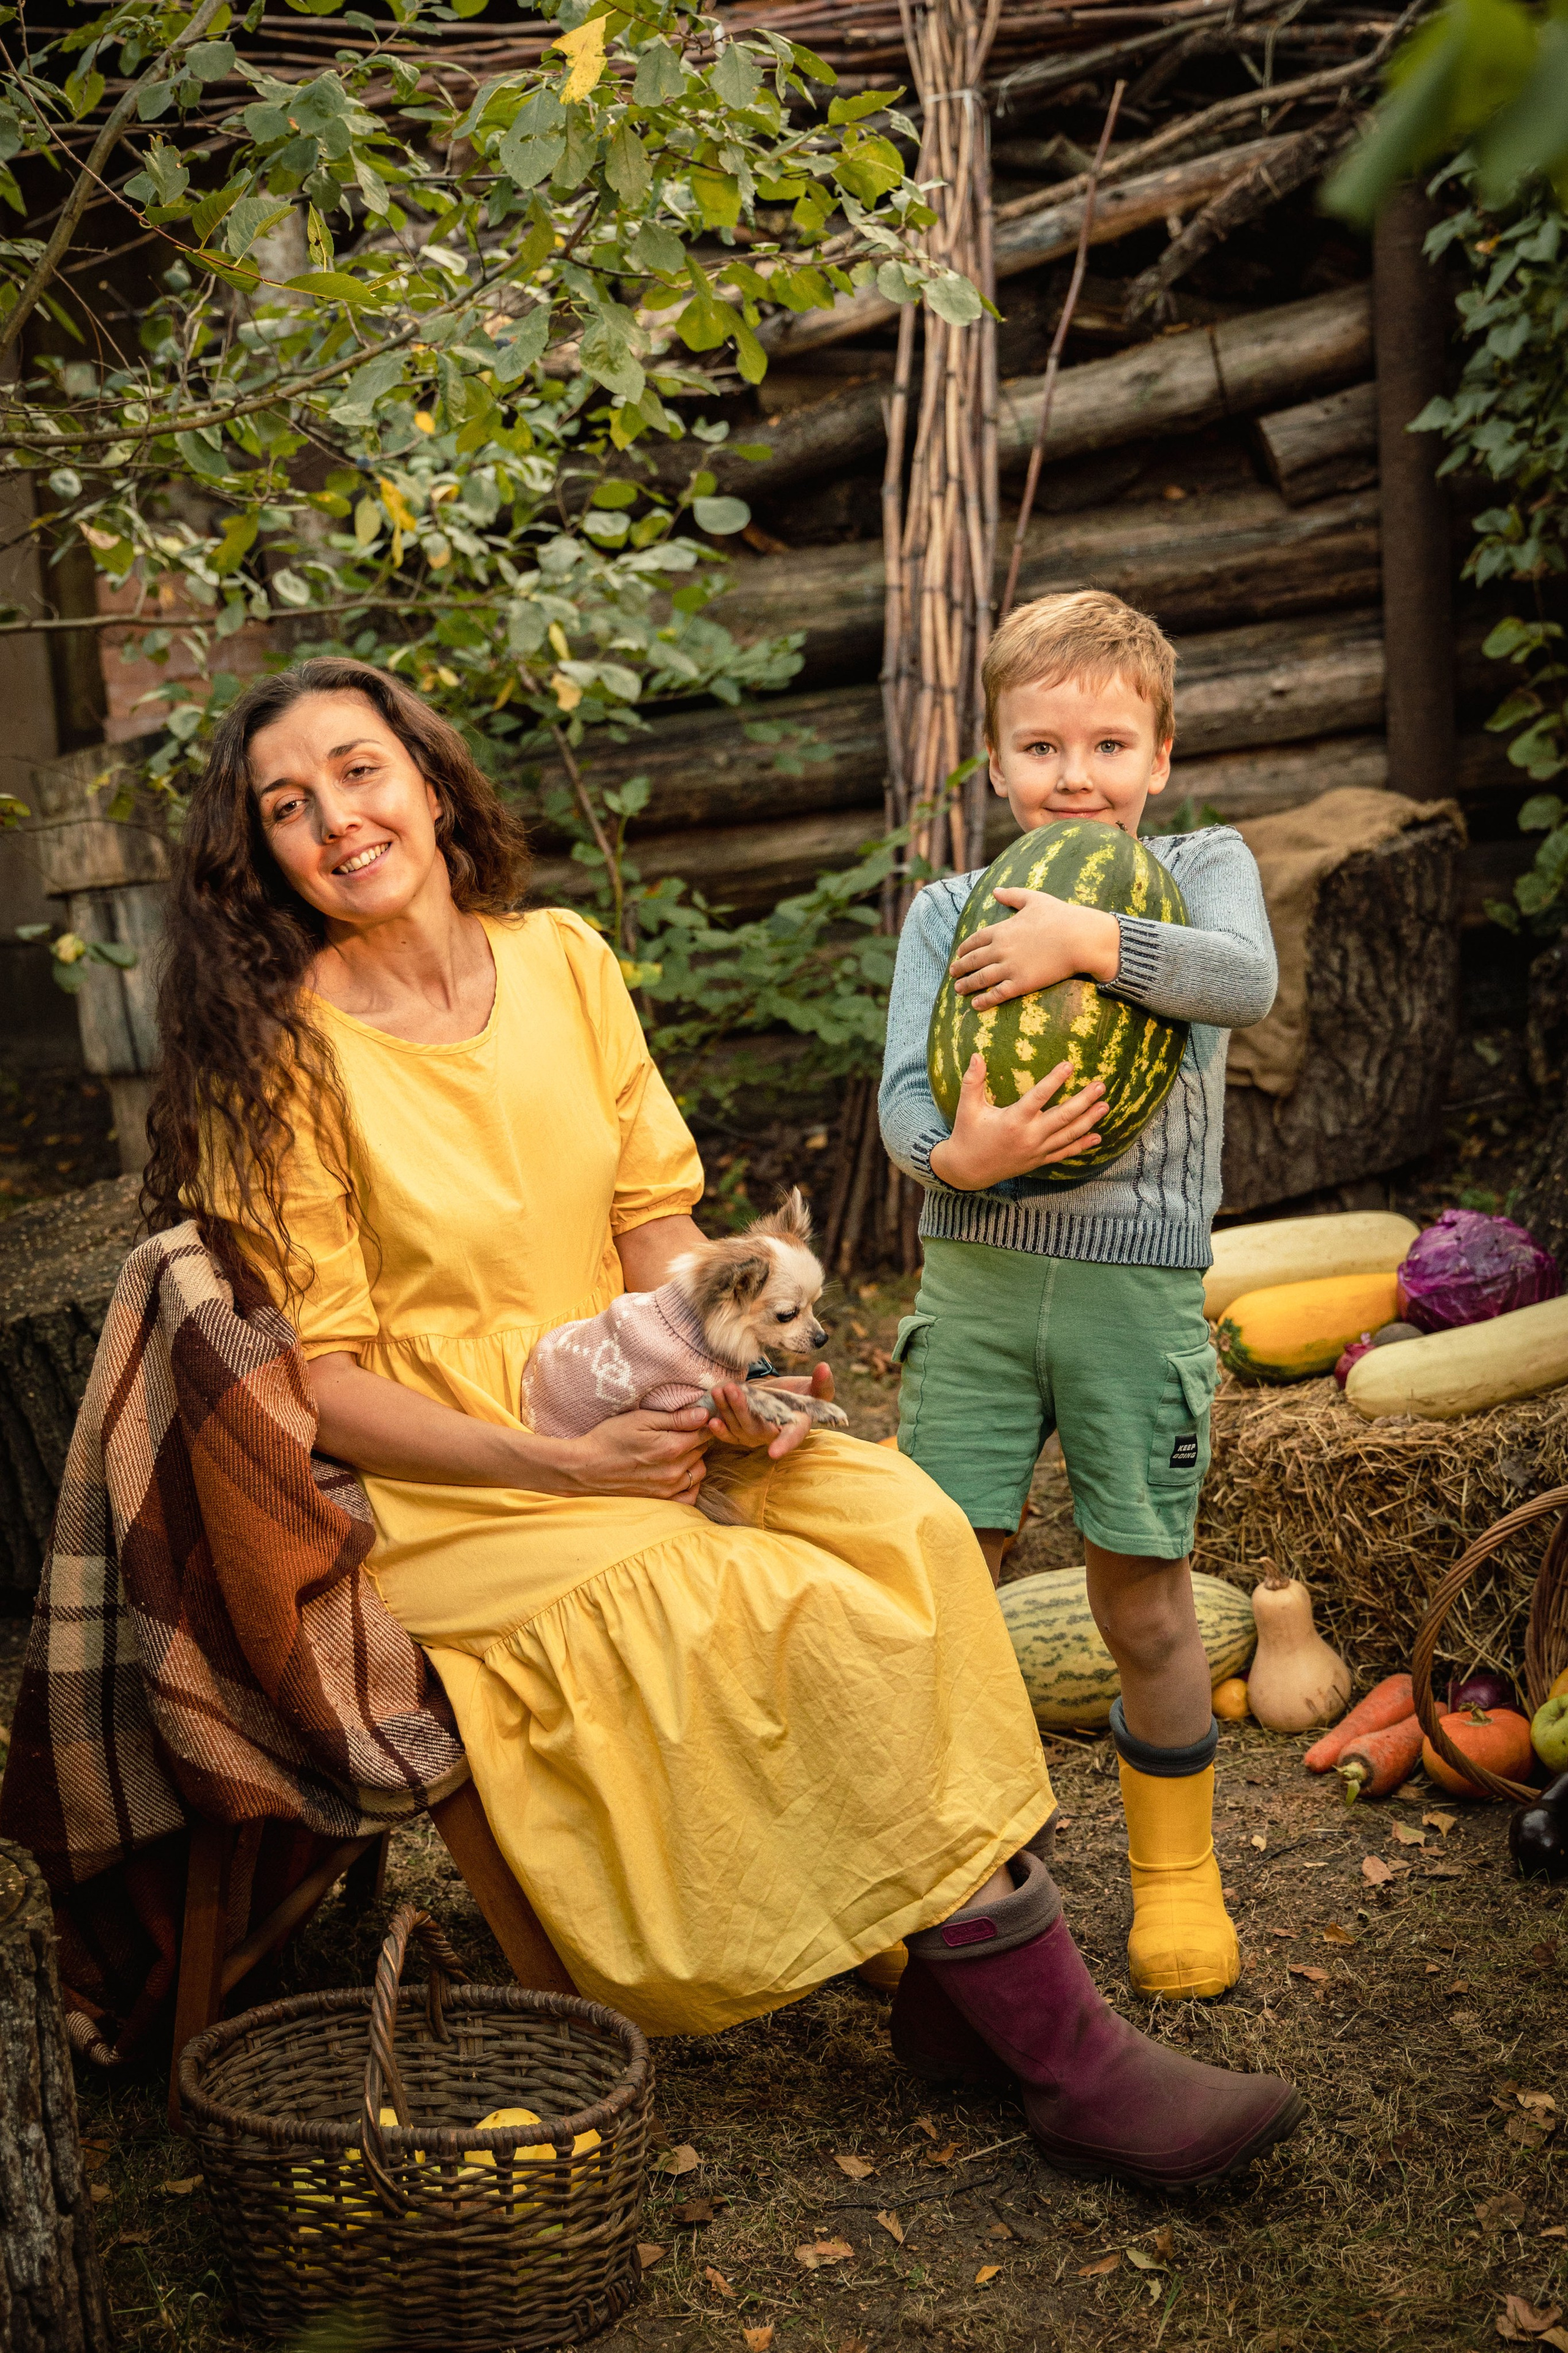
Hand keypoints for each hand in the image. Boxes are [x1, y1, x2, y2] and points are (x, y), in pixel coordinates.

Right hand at [553, 1404, 712, 1502]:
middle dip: (696, 1439)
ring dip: (694, 1460)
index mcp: (671, 1447)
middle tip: (681, 1431)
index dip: (701, 1423)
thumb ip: (675, 1418)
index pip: (705, 1432)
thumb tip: (705, 1414)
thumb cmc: (610, 1438)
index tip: (694, 1418)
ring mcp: (668, 1489)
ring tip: (677, 1451)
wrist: (585, 1468)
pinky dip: (690, 1484)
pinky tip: (679, 1473)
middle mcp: (674, 1471)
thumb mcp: (640, 1419)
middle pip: (702, 1451)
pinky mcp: (661, 1501)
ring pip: (699, 1471)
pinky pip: (690, 1496)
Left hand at [706, 1363, 835, 1458]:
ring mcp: (755, 1436)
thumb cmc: (803, 1395)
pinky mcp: (741, 1433)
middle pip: (756, 1428)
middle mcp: (774, 1436)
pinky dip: (719, 1430)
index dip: (784, 1445)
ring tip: (720, 1389)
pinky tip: (710, 1419)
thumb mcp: (817, 1389)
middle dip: (742, 1409)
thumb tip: (825, 1367)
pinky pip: (729, 1436)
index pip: (792, 1437)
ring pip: (738, 1428)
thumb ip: (822, 1383)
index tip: (774, 1453)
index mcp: (797, 1427)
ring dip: (727, 1410)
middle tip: (732, 1389)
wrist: (782, 1398)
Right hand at [929, 1054, 1104, 1191]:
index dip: (1055, 1080)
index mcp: (1013, 1121)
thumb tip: (977, 1054)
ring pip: (1069, 1135)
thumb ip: (973, 1081)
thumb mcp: (967, 1108)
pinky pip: (1065, 1153)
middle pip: (1063, 1117)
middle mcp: (1029, 1136)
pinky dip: (1082, 1146)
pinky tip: (1097, 1137)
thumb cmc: (968, 1134)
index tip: (1069, 1065)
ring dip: (1089, 1121)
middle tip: (1100, 1086)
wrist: (968, 1170)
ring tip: (1105, 1106)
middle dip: (1084, 1100)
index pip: (1039, 1097)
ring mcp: (1037, 1151)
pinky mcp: (1039, 1160)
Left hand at [950, 888, 1120, 1008]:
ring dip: (967, 985)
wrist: (1078, 938)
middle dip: (961, 967)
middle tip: (953, 973)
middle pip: (973, 960)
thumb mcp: (1034, 899)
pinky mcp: (1021, 983)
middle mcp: (1001, 949)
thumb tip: (996, 890)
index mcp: (1002, 930)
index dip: (965, 948)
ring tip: (958, 990)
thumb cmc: (1060, 916)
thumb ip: (1012, 895)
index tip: (959, 953)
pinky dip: (984, 1000)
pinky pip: (997, 994)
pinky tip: (976, 1005)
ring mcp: (1010, 967)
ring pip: (981, 978)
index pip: (976, 940)